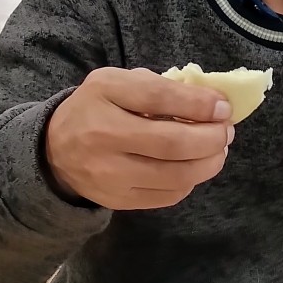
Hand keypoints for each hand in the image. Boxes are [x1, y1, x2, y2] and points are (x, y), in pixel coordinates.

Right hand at [44, 67, 233, 209]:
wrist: (55, 150)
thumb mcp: (120, 82)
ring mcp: (109, 173)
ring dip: (208, 162)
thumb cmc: (99, 107)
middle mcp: (103, 134)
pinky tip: (195, 167)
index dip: (199, 103)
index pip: (159, 98)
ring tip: (219, 149)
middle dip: (211, 138)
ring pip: (175, 176)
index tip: (224, 107)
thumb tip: (211, 101)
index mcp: (105, 93)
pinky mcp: (117, 200)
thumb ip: (160, 86)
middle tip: (227, 131)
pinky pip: (167, 195)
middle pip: (172, 144)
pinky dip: (190, 181)